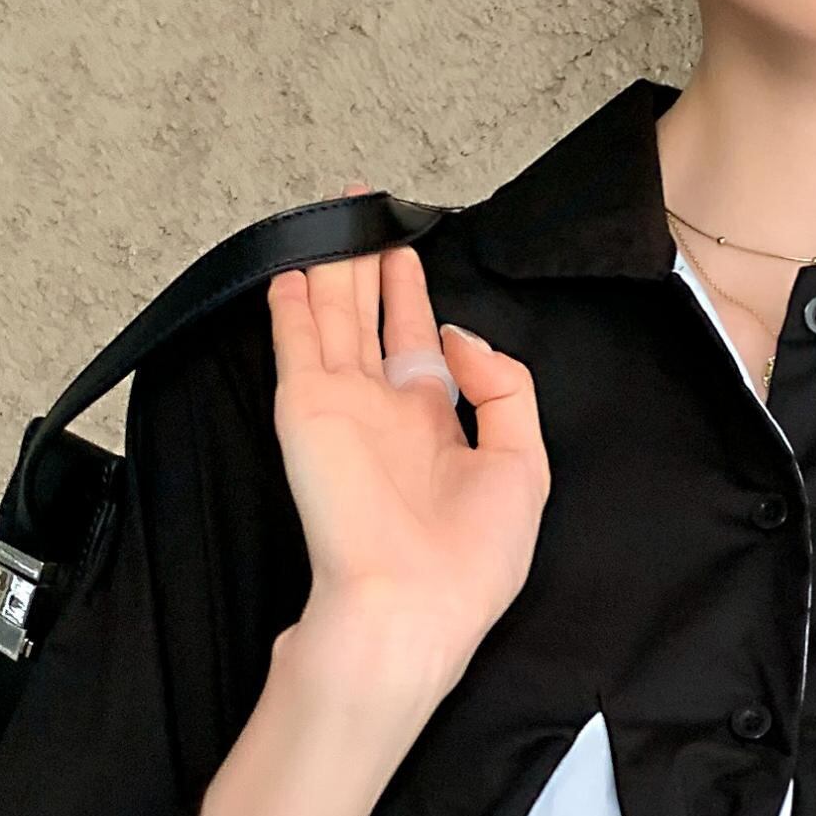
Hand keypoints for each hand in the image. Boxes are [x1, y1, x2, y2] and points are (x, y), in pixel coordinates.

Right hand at [263, 197, 547, 708]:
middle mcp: (382, 412)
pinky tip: (292, 267)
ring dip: (331, 267)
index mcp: (432, 427)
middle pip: (371, 318)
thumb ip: (504, 387)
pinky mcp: (305, 410)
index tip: (405, 251)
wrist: (407, 608)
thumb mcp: (524, 464)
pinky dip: (292, 303)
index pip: (417, 342)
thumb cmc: (468, 561)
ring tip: (332, 212)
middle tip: (362, 207)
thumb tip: (460, 335)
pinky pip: (297, 342)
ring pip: (333, 318)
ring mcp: (340, 408)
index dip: (411, 294)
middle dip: (366, 263)